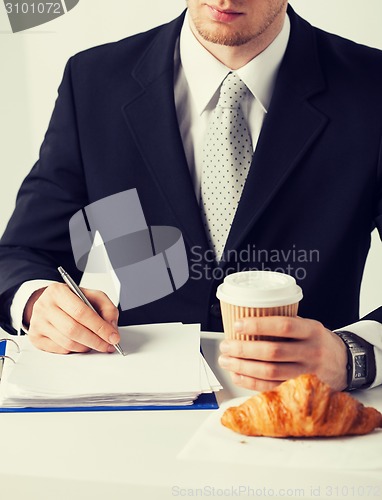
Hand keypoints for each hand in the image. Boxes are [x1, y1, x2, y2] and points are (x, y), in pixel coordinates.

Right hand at [24, 283, 119, 353]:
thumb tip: (111, 328)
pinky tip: (81, 343)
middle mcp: (44, 306)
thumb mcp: (92, 296)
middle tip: (108, 345)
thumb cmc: (72, 300)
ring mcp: (38, 323)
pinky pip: (60, 350)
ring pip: (67, 342)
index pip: (81, 312)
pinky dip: (75, 350)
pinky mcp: (36, 338)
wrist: (50, 302)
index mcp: (58, 292)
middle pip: (73, 329)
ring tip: (96, 343)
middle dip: (95, 340)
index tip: (113, 336)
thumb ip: (107, 308)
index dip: (100, 327)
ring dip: (86, 347)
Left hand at [218, 316, 347, 391]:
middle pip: (273, 352)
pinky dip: (251, 382)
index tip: (238, 325)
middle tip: (226, 346)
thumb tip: (248, 320)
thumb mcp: (309, 326)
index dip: (258, 325)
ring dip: (243, 367)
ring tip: (226, 361)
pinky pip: (272, 387)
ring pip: (270, 372)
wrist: (345, 364)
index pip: (283, 326)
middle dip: (244, 349)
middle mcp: (311, 352)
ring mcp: (306, 373)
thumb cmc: (318, 341)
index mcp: (311, 331)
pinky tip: (237, 376)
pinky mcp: (301, 389)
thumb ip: (285, 323)